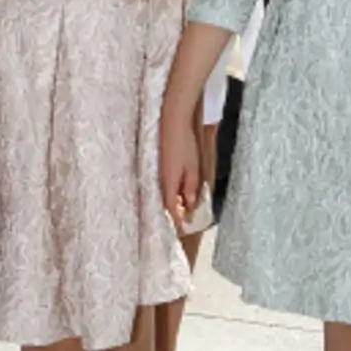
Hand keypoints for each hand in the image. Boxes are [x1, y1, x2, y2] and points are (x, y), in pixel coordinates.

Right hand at [160, 110, 202, 228]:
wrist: (173, 121)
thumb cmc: (185, 145)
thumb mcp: (193, 169)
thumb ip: (190, 188)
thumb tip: (189, 205)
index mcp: (168, 184)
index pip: (171, 208)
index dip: (177, 219)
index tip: (183, 229)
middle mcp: (159, 180)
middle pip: (165, 202)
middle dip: (173, 212)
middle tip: (183, 221)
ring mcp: (157, 171)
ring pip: (164, 193)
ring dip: (172, 201)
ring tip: (181, 209)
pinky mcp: (159, 164)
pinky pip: (163, 184)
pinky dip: (170, 191)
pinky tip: (177, 190)